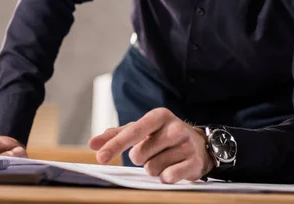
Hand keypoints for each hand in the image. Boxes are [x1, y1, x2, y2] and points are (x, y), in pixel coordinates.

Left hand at [88, 108, 214, 183]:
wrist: (200, 145)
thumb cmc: (163, 136)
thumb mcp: (142, 130)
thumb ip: (116, 135)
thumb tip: (93, 144)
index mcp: (159, 116)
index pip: (132, 132)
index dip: (115, 145)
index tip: (100, 157)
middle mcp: (174, 127)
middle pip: (139, 155)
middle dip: (141, 158)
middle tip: (153, 152)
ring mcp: (186, 145)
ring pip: (152, 169)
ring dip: (154, 168)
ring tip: (166, 159)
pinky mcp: (194, 162)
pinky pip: (168, 177)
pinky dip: (166, 176)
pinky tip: (174, 167)